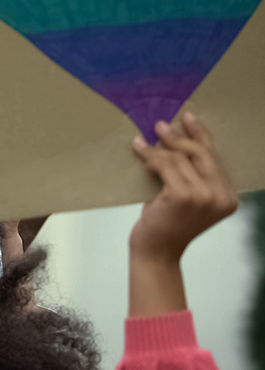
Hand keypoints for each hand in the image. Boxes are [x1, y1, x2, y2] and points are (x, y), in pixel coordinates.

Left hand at [129, 113, 237, 263]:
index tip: (188, 118)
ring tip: (141, 143)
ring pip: (179, 158)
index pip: (215, 158)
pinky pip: (165, 165)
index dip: (201, 136)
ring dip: (157, 148)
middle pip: (201, 153)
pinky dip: (150, 157)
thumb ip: (191, 174)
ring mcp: (204, 197)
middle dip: (179, 137)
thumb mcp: (185, 197)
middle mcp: (222, 197)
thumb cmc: (168, 222)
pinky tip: (139, 152)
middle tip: (160, 126)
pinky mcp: (182, 196)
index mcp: (229, 198)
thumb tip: (174, 135)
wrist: (157, 251)